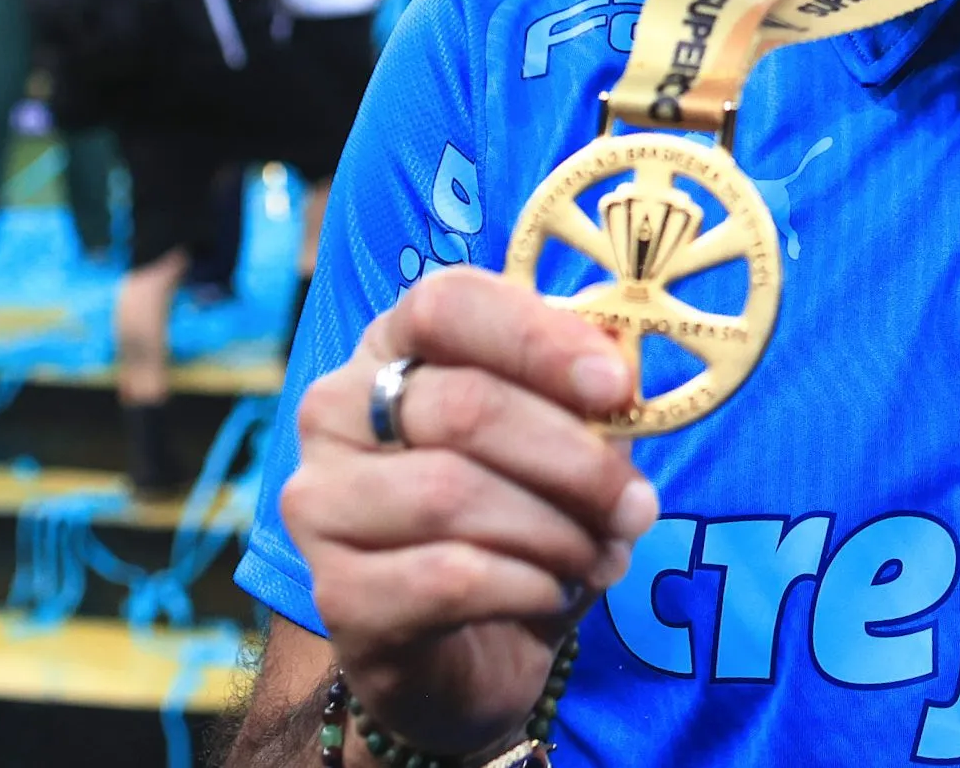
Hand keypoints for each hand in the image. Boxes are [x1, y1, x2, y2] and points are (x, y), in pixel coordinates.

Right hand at [280, 268, 657, 757]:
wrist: (471, 653)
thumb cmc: (518, 523)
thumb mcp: (564, 448)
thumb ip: (585, 402)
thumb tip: (622, 373)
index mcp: (393, 347)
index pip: (447, 305)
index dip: (537, 340)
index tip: (617, 387)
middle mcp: (336, 411)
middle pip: (463, 406)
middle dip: (574, 461)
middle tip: (637, 506)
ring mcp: (322, 502)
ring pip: (453, 495)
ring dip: (555, 532)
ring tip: (600, 558)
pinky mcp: (336, 593)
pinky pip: (447, 578)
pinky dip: (526, 586)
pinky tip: (553, 594)